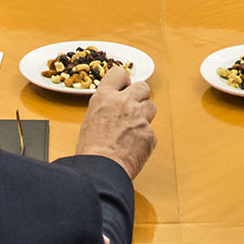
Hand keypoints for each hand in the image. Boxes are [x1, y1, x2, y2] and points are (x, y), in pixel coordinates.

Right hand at [73, 65, 156, 179]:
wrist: (101, 170)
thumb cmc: (91, 150)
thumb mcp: (91, 119)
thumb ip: (105, 108)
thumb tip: (113, 107)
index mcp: (104, 97)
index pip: (119, 73)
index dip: (123, 81)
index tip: (124, 87)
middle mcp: (124, 103)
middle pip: (143, 86)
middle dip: (140, 95)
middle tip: (134, 107)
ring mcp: (139, 118)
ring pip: (152, 107)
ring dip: (145, 116)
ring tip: (133, 129)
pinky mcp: (150, 134)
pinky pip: (151, 131)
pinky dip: (145, 137)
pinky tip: (134, 146)